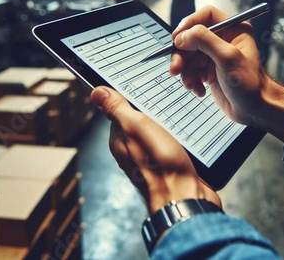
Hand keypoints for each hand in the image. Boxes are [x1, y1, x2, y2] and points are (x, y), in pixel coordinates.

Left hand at [90, 86, 220, 213]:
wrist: (186, 198)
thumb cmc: (161, 166)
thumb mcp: (137, 127)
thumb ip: (118, 109)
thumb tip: (96, 92)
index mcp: (120, 141)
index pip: (120, 110)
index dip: (131, 97)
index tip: (142, 86)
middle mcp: (133, 151)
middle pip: (140, 121)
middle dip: (152, 109)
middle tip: (165, 98)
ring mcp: (151, 159)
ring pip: (158, 132)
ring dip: (168, 122)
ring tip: (178, 113)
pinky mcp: (169, 164)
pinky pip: (172, 143)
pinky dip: (179, 136)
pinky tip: (187, 132)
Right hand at [170, 6, 283, 141]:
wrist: (254, 110)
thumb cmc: (250, 84)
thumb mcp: (228, 58)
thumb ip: (205, 41)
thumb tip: (182, 35)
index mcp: (233, 29)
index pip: (206, 16)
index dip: (189, 24)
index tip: (177, 38)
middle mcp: (223, 39)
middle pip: (191, 37)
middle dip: (182, 55)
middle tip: (176, 68)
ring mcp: (214, 55)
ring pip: (188, 55)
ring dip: (185, 71)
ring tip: (190, 84)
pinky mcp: (208, 70)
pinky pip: (190, 69)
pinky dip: (190, 80)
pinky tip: (199, 89)